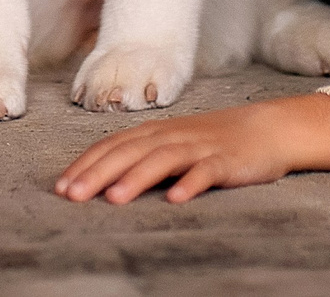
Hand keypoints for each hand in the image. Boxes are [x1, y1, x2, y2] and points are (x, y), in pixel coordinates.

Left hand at [54, 93, 329, 204]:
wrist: (268, 129)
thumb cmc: (214, 141)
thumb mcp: (175, 142)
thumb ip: (142, 155)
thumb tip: (99, 179)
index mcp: (157, 132)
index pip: (113, 145)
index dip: (86, 165)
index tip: (60, 187)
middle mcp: (174, 135)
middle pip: (130, 152)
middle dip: (98, 173)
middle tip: (71, 195)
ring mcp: (201, 147)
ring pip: (163, 159)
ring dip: (136, 178)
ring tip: (113, 199)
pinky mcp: (227, 162)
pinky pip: (207, 173)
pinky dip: (190, 184)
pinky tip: (175, 199)